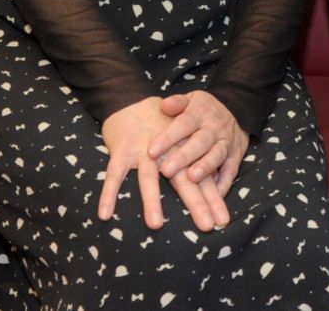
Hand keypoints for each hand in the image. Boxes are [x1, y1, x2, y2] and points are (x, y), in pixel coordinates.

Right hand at [98, 96, 228, 232]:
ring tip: (156, 225)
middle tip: (207, 226)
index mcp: (184, 151)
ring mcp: (142, 150)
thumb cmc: (161, 128)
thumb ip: (198, 163)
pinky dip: (108, 193)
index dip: (214, 199)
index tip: (223, 221)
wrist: (132, 101)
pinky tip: (104, 214)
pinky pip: (114, 174)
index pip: (203, 177)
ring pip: (148, 177)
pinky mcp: (121, 150)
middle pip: (183, 180)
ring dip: (152, 200)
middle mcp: (167, 152)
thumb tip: (219, 188)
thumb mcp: (183, 141)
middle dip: (196, 203)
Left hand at [148, 90, 248, 196]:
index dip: (168, 137)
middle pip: (200, 142)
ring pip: (217, 156)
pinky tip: (214, 195)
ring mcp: (226, 143)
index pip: (183, 124)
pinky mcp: (236, 156)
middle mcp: (214, 129)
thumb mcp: (191, 99)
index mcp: (199, 114)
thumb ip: (177, 103)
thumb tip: (163, 105)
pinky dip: (224, 184)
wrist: (238, 109)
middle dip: (184, 156)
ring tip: (191, 178)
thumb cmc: (204, 109)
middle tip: (166, 170)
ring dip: (205, 167)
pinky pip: (231, 171)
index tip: (151, 151)